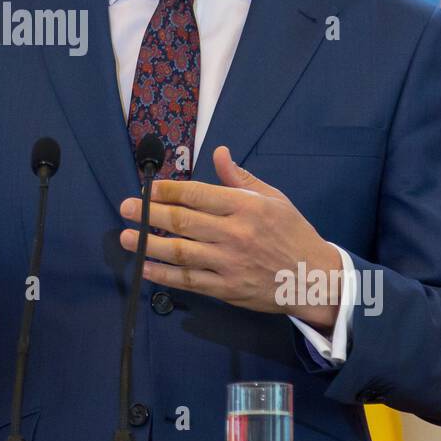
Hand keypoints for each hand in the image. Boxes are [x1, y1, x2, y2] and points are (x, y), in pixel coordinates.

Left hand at [118, 145, 341, 332]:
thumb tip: (218, 152)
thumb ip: (240, 178)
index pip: (197, 194)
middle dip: (148, 213)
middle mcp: (234, 233)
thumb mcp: (273, 198)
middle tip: (125, 208)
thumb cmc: (292, 233)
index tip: (147, 188)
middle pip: (182, 222)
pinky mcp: (227, 289)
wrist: (314, 279)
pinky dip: (164, 275)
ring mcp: (229, 263)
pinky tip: (144, 267)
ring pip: (179, 252)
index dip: (167, 191)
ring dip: (148, 244)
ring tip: (125, 237)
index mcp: (246, 207)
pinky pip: (188, 281)